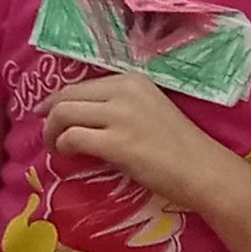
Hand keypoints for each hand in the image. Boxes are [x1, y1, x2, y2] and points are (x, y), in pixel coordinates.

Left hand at [41, 71, 242, 210]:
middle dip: (49, 116)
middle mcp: (124, 91)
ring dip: (51, 133)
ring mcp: (120, 115)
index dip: (58, 100)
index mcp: (132, 80)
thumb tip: (84, 119)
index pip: (82, 85)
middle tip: (47, 135)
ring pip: (64, 113)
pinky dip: (62, 146)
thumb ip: (119, 108)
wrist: (203, 170)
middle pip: (67, 96)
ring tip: (54, 148)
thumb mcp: (149, 112)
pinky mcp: (118, 142)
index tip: (48, 114)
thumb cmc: (179, 148)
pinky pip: (73, 138)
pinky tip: (65, 155)